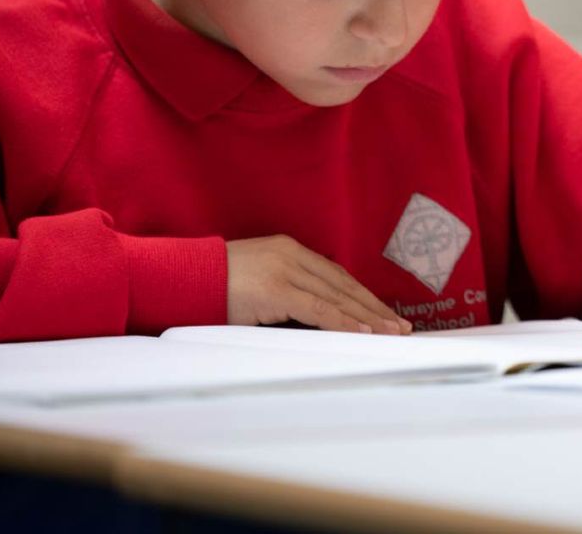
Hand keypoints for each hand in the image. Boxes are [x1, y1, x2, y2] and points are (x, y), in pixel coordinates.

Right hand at [227, 235, 410, 334]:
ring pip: (337, 296)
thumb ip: (286, 294)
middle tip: (399, 326)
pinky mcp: (276, 289)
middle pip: (344, 285)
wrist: (182, 278)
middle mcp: (292, 256)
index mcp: (290, 251)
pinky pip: (318, 308)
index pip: (337, 276)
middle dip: (374, 307)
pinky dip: (343, 321)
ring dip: (367, 316)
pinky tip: (361, 331)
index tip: (383, 313)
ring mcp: (285, 270)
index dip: (363, 296)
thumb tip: (315, 317)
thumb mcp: (258, 285)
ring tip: (389, 332)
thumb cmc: (215, 287)